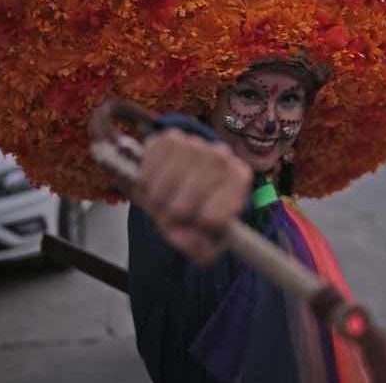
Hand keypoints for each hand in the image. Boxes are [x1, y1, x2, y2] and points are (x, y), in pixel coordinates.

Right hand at [132, 129, 252, 264]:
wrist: (181, 181)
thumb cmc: (199, 210)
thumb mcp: (205, 236)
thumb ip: (200, 247)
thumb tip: (190, 244)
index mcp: (239, 179)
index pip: (217, 216)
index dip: (200, 227)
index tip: (199, 225)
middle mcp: (221, 156)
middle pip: (185, 204)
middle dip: (173, 218)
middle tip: (174, 216)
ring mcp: (195, 143)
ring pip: (166, 185)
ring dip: (157, 200)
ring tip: (163, 201)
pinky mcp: (169, 138)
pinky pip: (149, 166)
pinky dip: (146, 182)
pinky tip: (155, 183)